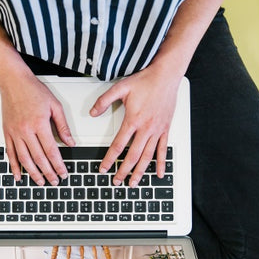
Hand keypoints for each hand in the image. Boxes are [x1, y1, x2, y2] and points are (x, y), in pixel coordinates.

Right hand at [0, 73, 75, 184]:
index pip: (51, 151)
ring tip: (40, 181)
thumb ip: (63, 126)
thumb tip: (70, 142)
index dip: (58, 165)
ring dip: (33, 173)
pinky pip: (10, 153)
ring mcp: (15, 133)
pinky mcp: (7, 132)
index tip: (63, 173)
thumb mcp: (55, 106)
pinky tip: (18, 175)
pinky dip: (14, 166)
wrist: (13, 81)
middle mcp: (26, 130)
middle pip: (38, 158)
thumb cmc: (33, 90)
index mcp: (39, 124)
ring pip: (24, 159)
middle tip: (54, 181)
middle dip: (48, 172)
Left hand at [90, 66, 182, 186]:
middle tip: (117, 181)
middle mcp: (146, 128)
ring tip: (133, 183)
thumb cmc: (145, 81)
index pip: (118, 145)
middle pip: (133, 155)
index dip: (109, 159)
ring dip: (140, 172)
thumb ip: (104, 101)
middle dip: (123, 171)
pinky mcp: (165, 129)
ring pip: (148, 156)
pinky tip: (158, 174)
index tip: (103, 169)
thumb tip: (92, 113)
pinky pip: (163, 150)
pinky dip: (160, 163)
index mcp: (133, 120)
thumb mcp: (120, 88)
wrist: (166, 76)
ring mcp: (157, 130)